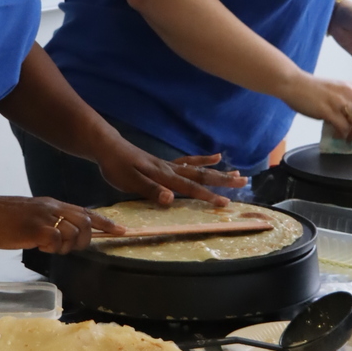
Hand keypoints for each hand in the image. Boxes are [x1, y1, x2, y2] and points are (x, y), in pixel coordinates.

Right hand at [0, 195, 126, 252]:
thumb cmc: (2, 217)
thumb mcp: (32, 214)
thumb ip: (48, 222)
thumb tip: (61, 238)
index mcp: (53, 204)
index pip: (86, 212)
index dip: (105, 222)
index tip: (121, 230)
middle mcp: (52, 207)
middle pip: (86, 221)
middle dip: (86, 239)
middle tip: (71, 247)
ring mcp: (44, 216)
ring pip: (73, 232)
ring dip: (67, 246)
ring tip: (48, 246)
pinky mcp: (34, 228)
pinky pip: (56, 240)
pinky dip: (52, 247)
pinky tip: (38, 245)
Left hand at [96, 141, 247, 207]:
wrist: (108, 147)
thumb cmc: (117, 166)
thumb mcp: (129, 181)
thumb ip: (150, 190)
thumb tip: (171, 199)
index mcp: (164, 176)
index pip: (190, 188)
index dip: (208, 197)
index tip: (225, 203)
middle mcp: (171, 169)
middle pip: (201, 176)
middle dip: (223, 181)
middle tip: (243, 183)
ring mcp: (169, 165)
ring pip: (199, 169)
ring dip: (218, 172)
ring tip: (237, 173)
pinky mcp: (165, 163)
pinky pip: (189, 161)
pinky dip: (203, 160)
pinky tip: (215, 157)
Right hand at [281, 70, 351, 141]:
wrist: (292, 83)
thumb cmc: (308, 88)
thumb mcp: (333, 91)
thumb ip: (344, 103)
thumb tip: (350, 121)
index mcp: (351, 88)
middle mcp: (348, 93)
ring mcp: (339, 102)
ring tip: (350, 140)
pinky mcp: (328, 110)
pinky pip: (343, 127)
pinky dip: (343, 135)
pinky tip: (339, 137)